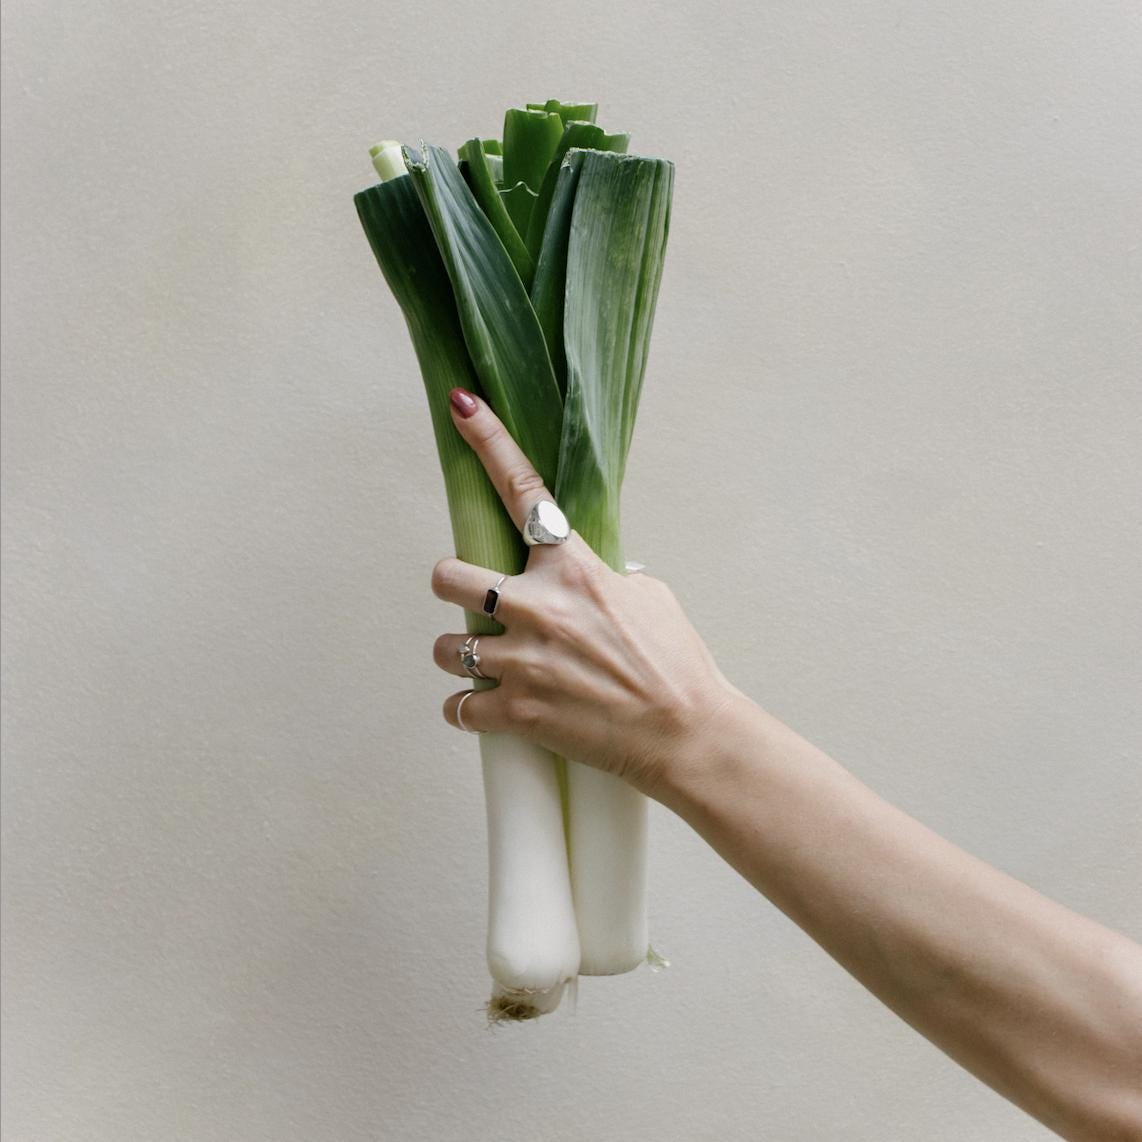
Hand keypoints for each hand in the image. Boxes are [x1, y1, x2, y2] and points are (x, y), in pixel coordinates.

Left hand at [431, 388, 739, 798]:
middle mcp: (539, 607)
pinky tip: (487, 710)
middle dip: (453, 586)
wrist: (687, 734)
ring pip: (445, 646)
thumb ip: (599, 575)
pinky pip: (458, 705)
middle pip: (447, 576)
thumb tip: (579, 575)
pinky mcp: (516, 711)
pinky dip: (468, 709)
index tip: (461, 405)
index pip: (522, 490)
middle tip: (472, 603)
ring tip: (489, 667)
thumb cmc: (677, 663)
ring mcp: (523, 661)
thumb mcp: (649, 595)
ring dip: (460, 654)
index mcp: (574, 568)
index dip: (488, 441)